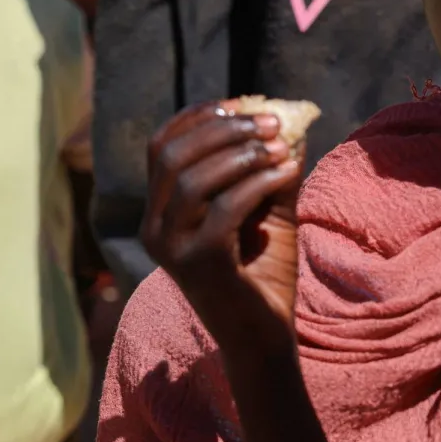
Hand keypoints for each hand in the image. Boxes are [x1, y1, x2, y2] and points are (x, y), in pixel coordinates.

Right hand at [141, 102, 301, 336]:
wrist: (263, 337)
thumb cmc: (260, 275)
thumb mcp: (263, 212)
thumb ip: (266, 171)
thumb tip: (287, 122)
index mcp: (158, 214)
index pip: (159, 148)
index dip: (195, 118)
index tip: (238, 104)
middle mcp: (153, 229)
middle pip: (172, 157)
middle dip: (223, 130)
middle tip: (270, 123)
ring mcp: (171, 249)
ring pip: (192, 180)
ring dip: (241, 154)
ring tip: (281, 147)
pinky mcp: (199, 264)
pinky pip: (225, 208)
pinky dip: (258, 182)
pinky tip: (287, 171)